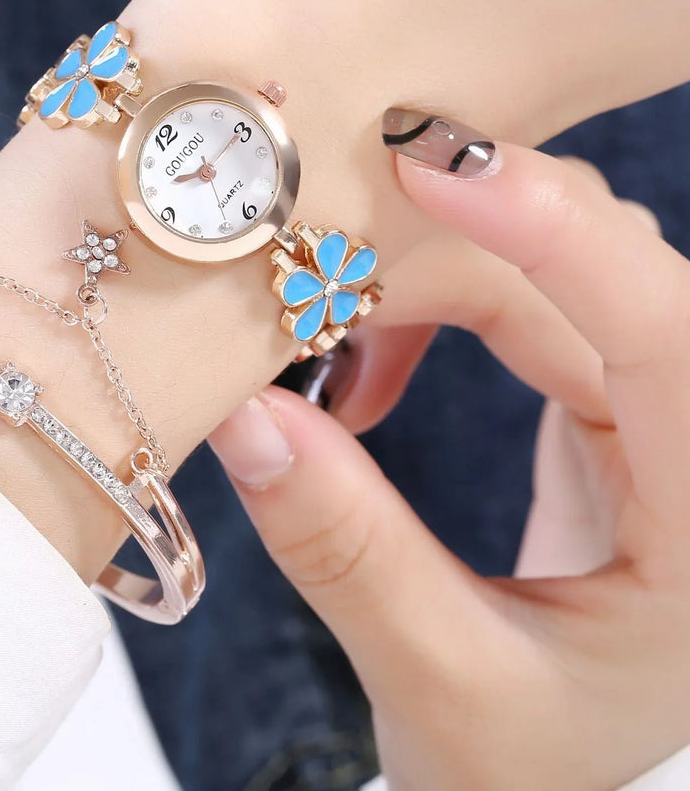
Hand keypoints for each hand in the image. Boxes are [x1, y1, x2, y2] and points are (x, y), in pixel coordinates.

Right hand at [209, 137, 689, 789]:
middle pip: (592, 275)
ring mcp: (658, 411)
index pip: (671, 334)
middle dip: (448, 247)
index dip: (557, 231)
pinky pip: (524, 300)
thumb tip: (248, 416)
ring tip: (323, 340)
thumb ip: (348, 555)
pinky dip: (428, 311)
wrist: (544, 770)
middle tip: (310, 261)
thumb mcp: (440, 685)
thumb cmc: (524, 764)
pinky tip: (364, 370)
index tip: (434, 165)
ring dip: (425, 280)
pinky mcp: (607, 396)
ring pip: (549, 272)